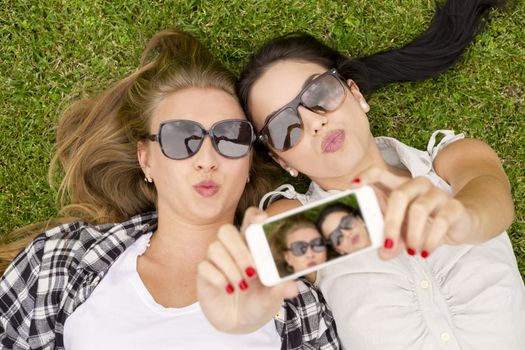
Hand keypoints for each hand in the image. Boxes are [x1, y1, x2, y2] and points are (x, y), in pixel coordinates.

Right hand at [196, 207, 298, 333]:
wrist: (241, 323)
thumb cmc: (258, 302)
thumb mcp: (272, 297)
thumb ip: (280, 290)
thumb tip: (293, 287)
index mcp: (251, 247)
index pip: (249, 221)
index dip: (253, 216)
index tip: (262, 219)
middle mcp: (231, 249)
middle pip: (226, 230)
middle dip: (239, 249)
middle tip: (252, 271)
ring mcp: (216, 261)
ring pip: (214, 248)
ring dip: (230, 267)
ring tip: (242, 286)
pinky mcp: (204, 275)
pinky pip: (204, 267)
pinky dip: (218, 278)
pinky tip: (228, 289)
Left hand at [349, 166, 476, 259]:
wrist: (463, 223)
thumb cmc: (426, 223)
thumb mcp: (404, 231)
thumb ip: (392, 241)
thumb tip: (383, 253)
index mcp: (400, 186)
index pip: (381, 173)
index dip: (367, 176)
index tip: (353, 186)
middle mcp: (418, 186)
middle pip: (399, 195)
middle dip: (390, 222)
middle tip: (386, 244)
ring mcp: (437, 194)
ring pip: (419, 209)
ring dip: (411, 234)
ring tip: (411, 250)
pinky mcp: (454, 206)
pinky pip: (440, 220)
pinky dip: (430, 239)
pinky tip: (425, 251)